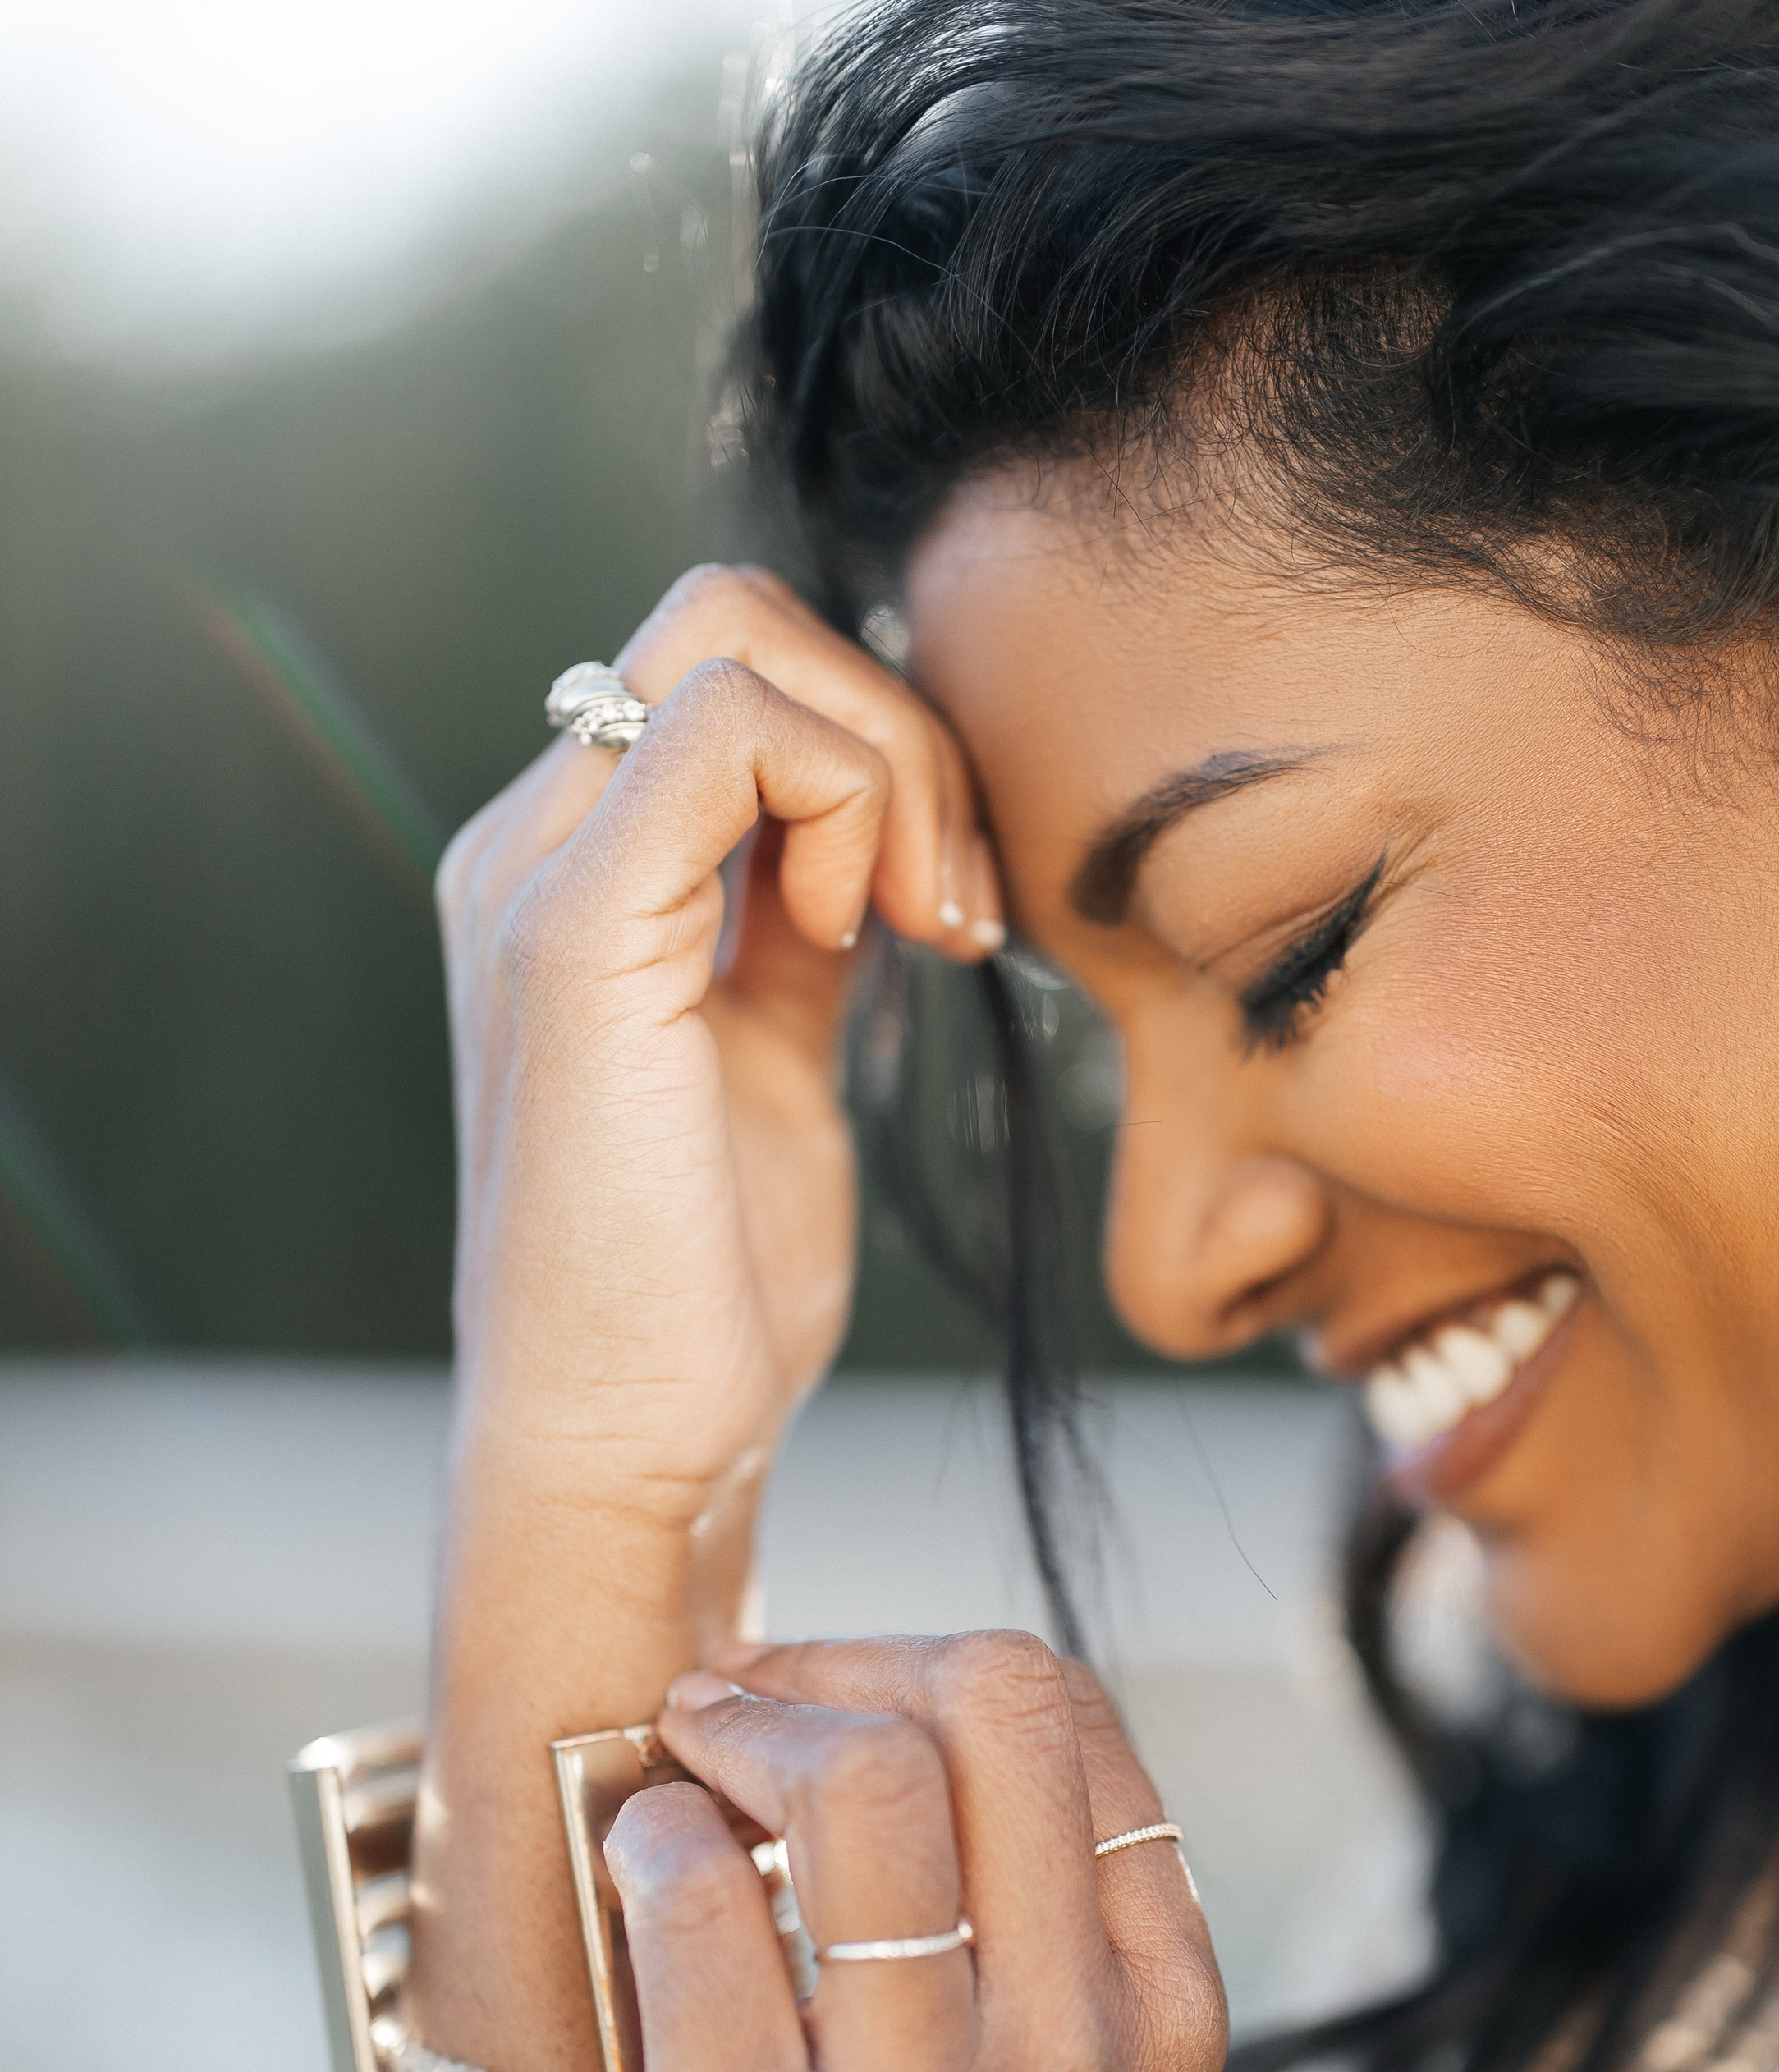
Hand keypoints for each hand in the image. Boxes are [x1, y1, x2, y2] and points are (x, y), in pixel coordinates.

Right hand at [412, 569, 1004, 2071]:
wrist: (622, 1452)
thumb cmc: (699, 1298)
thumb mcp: (773, 1069)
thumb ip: (797, 938)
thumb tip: (877, 842)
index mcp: (573, 876)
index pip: (731, 681)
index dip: (872, 751)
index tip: (946, 913)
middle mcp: (532, 848)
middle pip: (729, 618)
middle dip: (892, 727)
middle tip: (953, 905)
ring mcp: (538, 879)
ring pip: (739, 640)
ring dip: (894, 762)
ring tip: (931, 925)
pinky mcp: (573, 931)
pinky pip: (733, 726)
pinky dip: (856, 796)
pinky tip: (882, 931)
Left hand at [605, 1631, 1247, 2071]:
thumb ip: (1054, 1963)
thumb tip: (900, 1751)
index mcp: (1160, 2020)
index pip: (1080, 1721)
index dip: (931, 1660)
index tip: (838, 1693)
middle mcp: (1069, 2050)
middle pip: (992, 1694)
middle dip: (840, 1656)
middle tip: (742, 1702)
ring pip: (859, 1772)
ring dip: (740, 1721)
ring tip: (684, 1769)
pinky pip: (697, 1905)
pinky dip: (650, 1843)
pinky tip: (643, 1885)